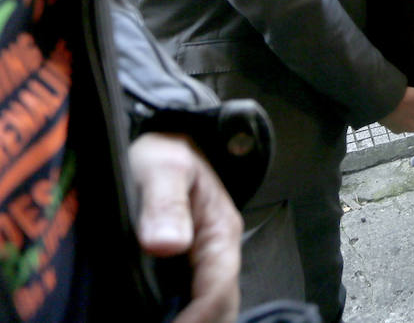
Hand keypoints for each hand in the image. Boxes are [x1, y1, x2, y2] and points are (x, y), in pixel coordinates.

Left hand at [128, 133, 241, 322]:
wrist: (158, 145)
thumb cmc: (162, 153)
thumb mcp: (162, 166)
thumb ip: (165, 203)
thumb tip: (166, 245)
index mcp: (220, 232)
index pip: (218, 289)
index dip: (197, 319)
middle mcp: (217, 254)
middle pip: (219, 307)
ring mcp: (200, 264)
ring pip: (207, 308)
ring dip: (189, 320)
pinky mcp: (181, 270)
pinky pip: (188, 303)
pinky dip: (178, 315)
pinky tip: (157, 318)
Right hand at [379, 86, 413, 133]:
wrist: (373, 99)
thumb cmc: (399, 101)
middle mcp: (402, 129)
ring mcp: (390, 125)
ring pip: (403, 122)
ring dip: (406, 114)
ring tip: (408, 101)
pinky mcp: (382, 119)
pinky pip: (392, 117)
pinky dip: (396, 111)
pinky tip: (395, 101)